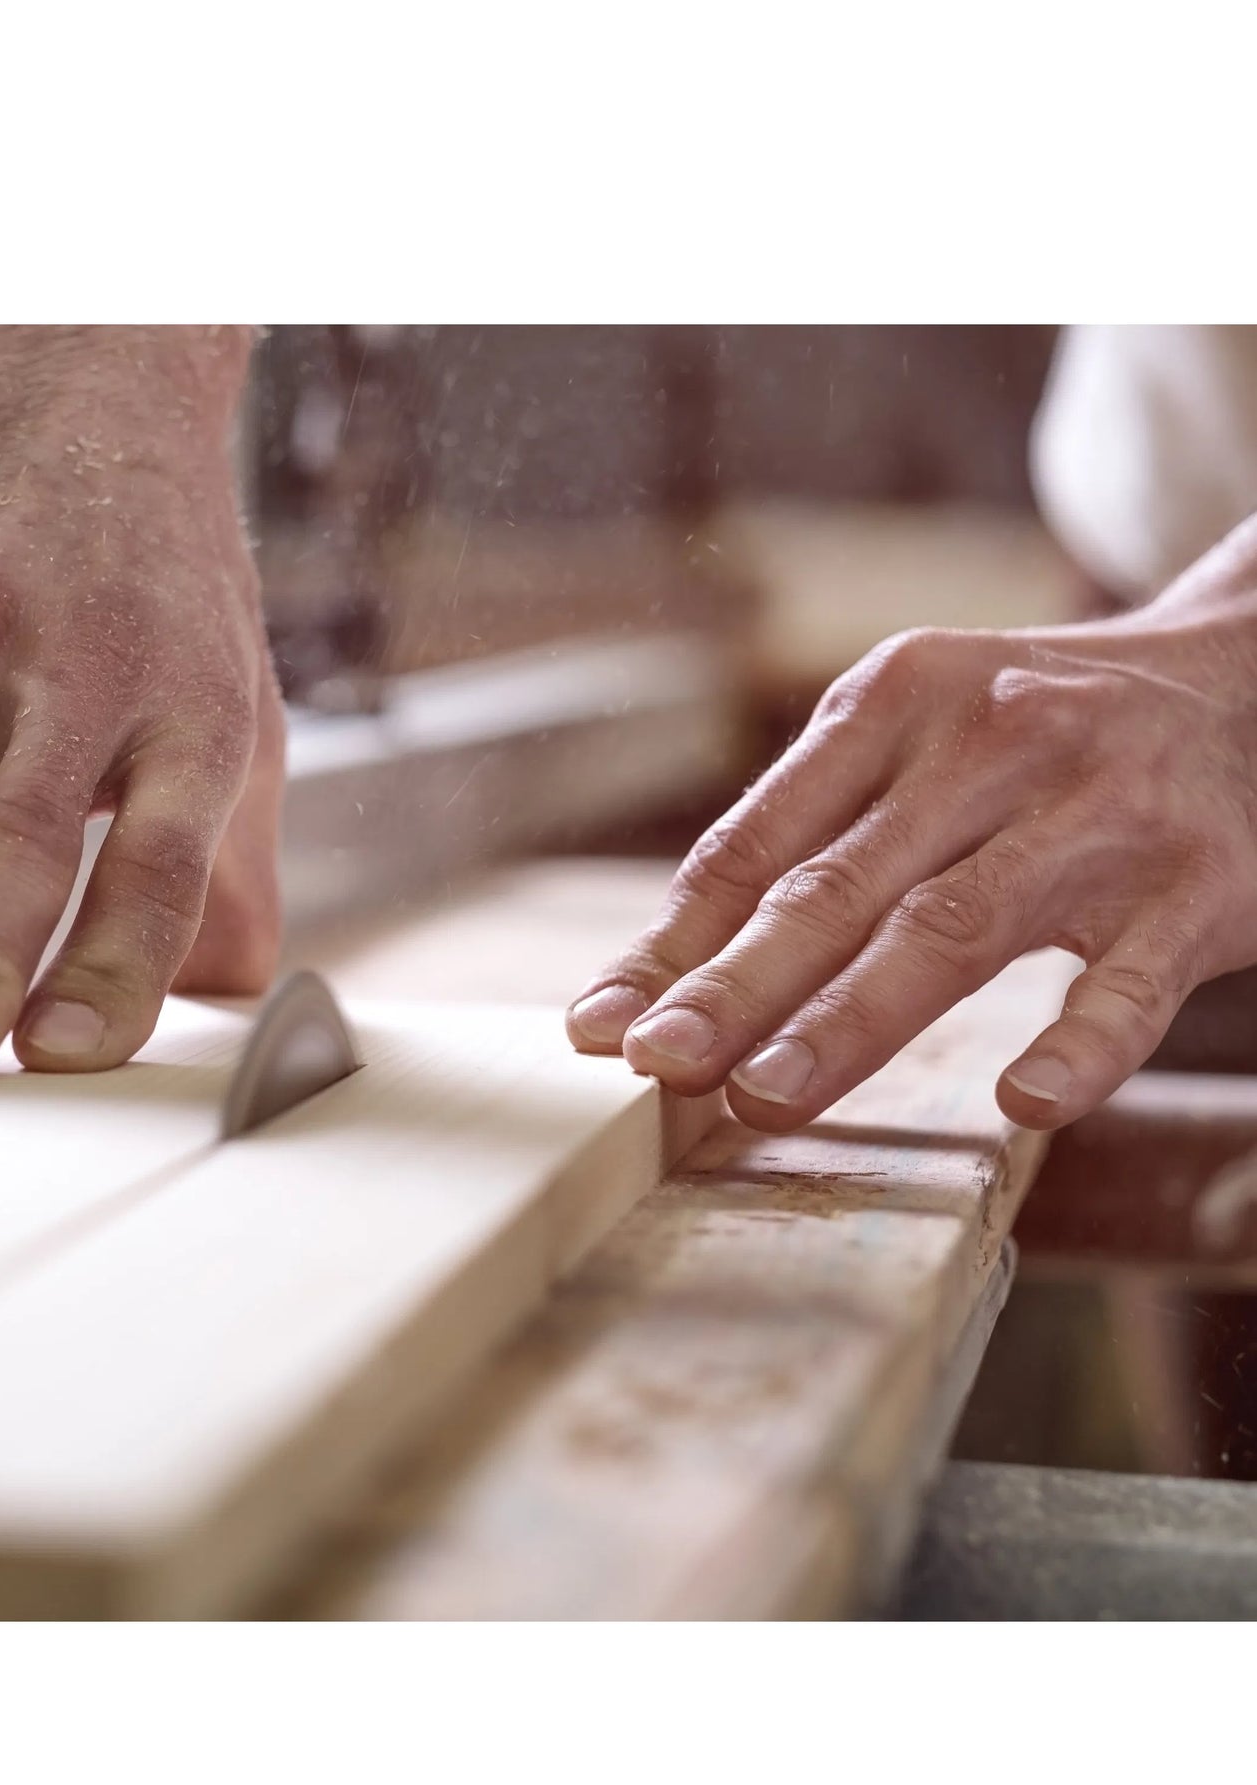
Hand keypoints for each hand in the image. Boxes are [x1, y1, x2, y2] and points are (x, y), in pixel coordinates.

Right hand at [0, 326, 281, 1078]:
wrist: (84, 373)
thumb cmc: (157, 574)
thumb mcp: (229, 702)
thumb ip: (227, 855)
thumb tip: (234, 993)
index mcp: (186, 716)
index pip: (160, 865)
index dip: (115, 965)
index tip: (63, 1057)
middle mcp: (82, 672)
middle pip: (25, 844)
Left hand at [566, 514, 1256, 1130]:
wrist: (1248, 676)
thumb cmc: (1033, 736)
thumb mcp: (914, 741)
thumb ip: (806, 839)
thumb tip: (661, 970)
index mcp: (892, 702)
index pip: (758, 841)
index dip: (674, 942)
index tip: (599, 1025)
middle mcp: (987, 743)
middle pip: (836, 887)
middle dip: (736, 985)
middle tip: (656, 1065)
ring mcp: (1096, 813)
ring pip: (953, 928)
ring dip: (850, 1021)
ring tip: (764, 1095)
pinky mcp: (1200, 885)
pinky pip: (1132, 979)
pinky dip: (1079, 1042)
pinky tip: (1024, 1101)